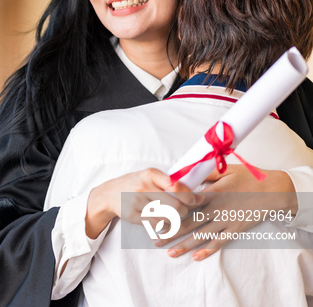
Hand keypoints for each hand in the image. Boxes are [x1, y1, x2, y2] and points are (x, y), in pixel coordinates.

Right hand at [86, 168, 200, 238]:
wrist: (109, 194)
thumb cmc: (136, 183)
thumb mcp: (150, 176)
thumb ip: (171, 183)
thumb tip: (199, 196)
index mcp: (150, 174)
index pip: (177, 186)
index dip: (191, 196)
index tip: (196, 201)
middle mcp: (143, 187)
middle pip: (176, 206)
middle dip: (185, 211)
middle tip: (184, 211)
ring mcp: (137, 202)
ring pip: (168, 217)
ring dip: (176, 219)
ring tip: (174, 216)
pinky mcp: (134, 216)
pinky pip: (157, 225)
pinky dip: (164, 225)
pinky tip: (163, 221)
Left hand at [157, 165, 295, 259]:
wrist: (274, 190)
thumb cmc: (249, 177)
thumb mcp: (225, 170)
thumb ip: (204, 175)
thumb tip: (185, 175)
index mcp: (210, 194)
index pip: (185, 205)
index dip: (169, 212)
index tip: (154, 217)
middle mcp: (216, 209)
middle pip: (189, 223)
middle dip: (171, 232)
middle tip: (155, 239)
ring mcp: (226, 221)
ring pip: (201, 236)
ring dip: (184, 245)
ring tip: (169, 252)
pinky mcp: (236, 229)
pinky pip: (219, 242)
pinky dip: (207, 250)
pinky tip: (195, 257)